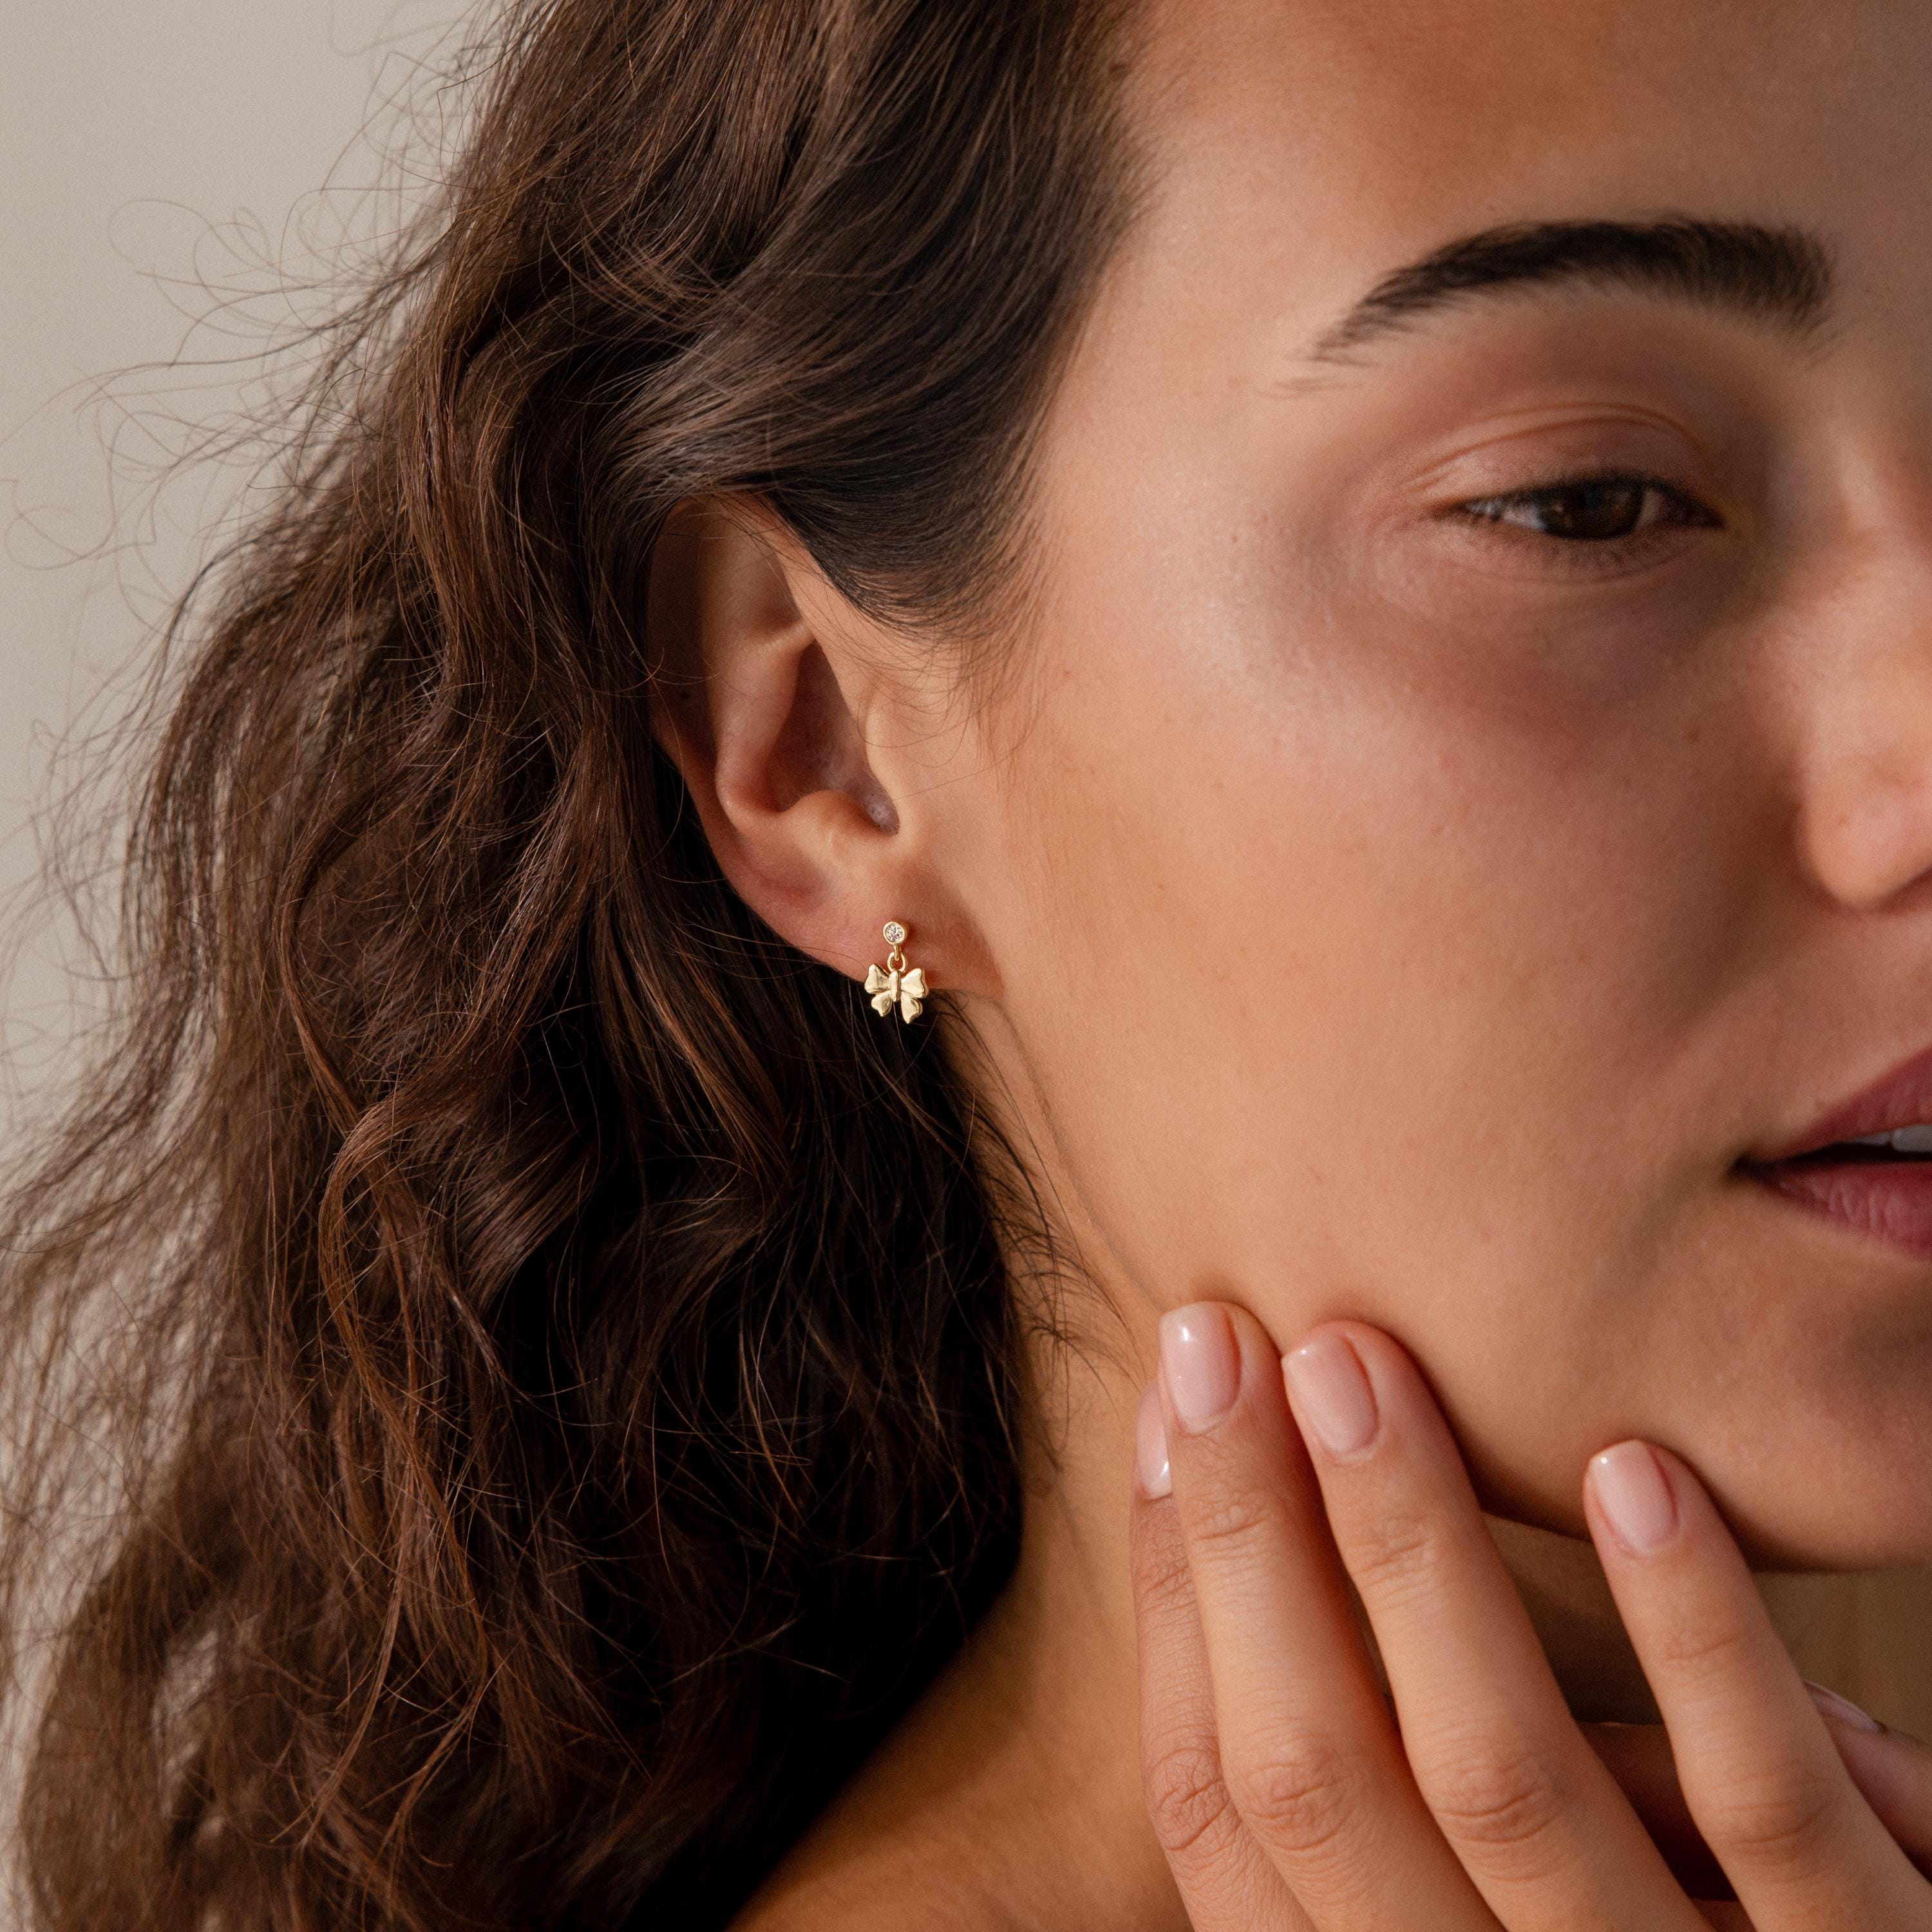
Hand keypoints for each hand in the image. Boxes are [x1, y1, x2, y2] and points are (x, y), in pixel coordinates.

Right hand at [1128, 1302, 1931, 1929]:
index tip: (1163, 1416)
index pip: (1220, 1812)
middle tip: (1220, 1339)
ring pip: (1502, 1780)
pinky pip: (1766, 1813)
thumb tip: (1275, 1507)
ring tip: (1355, 1359)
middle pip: (1319, 1779)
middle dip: (1250, 1537)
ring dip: (1414, 1545)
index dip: (1173, 1603)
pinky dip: (1689, 1633)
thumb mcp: (1505, 1886)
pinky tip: (1631, 1472)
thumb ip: (1415, 1764)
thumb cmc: (1664, 1928)